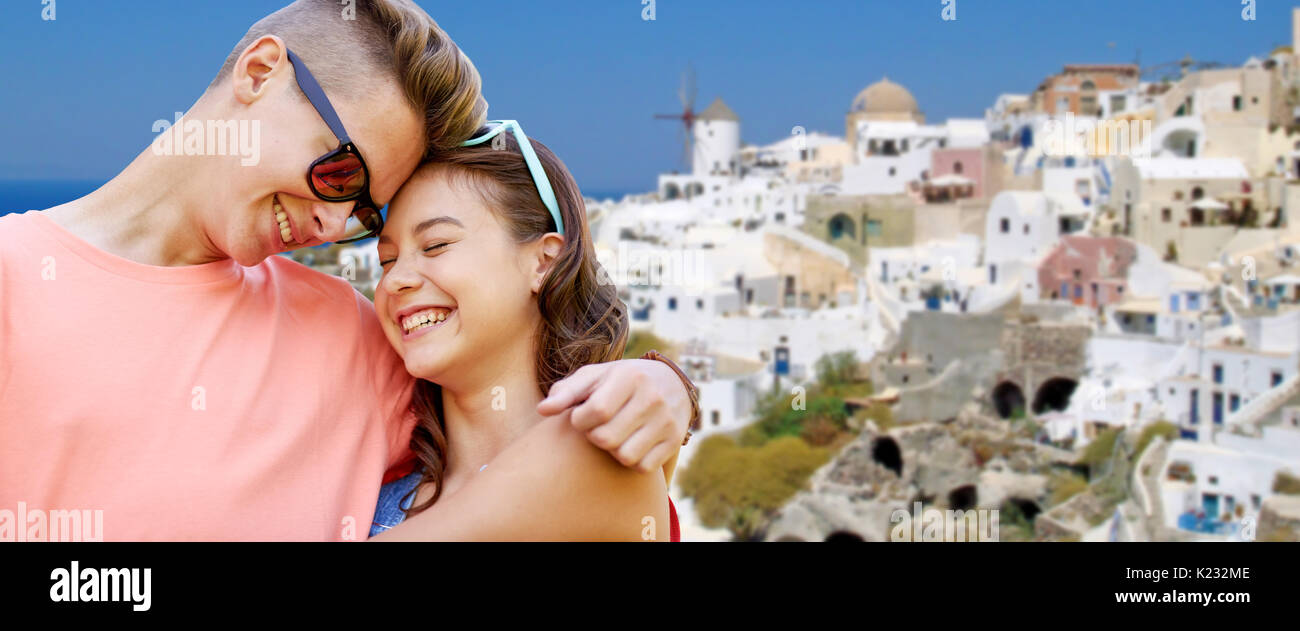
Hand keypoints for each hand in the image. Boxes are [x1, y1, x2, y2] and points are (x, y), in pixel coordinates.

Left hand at [537, 359, 690, 473]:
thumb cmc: (619, 381)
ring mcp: (666, 421)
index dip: (581, 420)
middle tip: (596, 427)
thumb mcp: (594, 377)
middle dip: (594, 436)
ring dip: (612, 450)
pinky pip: (642, 466)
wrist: (670, 382)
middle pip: (606, 438)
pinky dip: (631, 460)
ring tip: (613, 435)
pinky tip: (630, 444)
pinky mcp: (674, 441)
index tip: (581, 416)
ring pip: (624, 456)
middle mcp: (653, 398)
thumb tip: (542, 410)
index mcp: (630, 377)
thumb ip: (566, 392)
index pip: (596, 411)